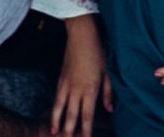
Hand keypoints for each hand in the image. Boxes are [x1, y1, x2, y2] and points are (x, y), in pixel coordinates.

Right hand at [50, 15, 112, 136]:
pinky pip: (56, 97)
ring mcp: (66, 84)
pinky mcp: (61, 78)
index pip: (87, 115)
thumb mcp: (108, 72)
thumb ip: (108, 93)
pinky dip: (54, 108)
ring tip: (54, 133)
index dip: (85, 130)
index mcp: (90, 89)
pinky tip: (53, 114)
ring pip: (59, 107)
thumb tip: (110, 110)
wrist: (81, 35)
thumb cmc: (98, 52)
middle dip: (69, 130)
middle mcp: (76, 89)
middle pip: (71, 114)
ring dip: (57, 121)